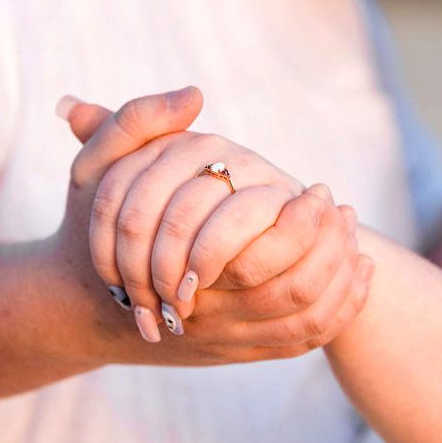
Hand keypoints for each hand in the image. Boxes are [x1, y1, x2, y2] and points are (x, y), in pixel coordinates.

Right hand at [62, 95, 373, 349]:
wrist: (82, 301)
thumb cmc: (88, 224)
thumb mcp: (97, 165)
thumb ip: (136, 121)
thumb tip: (194, 93)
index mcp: (178, 269)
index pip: (255, 260)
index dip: (299, 225)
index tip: (319, 189)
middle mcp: (204, 314)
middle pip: (288, 296)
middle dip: (328, 251)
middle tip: (345, 209)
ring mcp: (222, 337)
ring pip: (300, 319)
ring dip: (338, 278)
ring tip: (355, 232)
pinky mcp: (237, 349)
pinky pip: (302, 338)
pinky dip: (339, 308)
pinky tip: (359, 267)